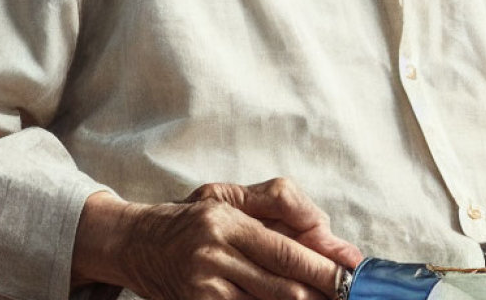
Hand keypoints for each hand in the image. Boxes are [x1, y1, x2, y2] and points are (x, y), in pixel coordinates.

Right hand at [72, 177, 362, 299]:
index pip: (287, 251)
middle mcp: (214, 255)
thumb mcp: (232, 196)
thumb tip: (330, 236)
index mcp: (228, 221)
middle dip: (321, 294)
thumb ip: (283, 206)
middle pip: (282, 288)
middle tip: (346, 296)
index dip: (324, 268)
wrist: (134, 242)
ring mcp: (203, 288)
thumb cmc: (193, 217)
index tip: (351, 276)